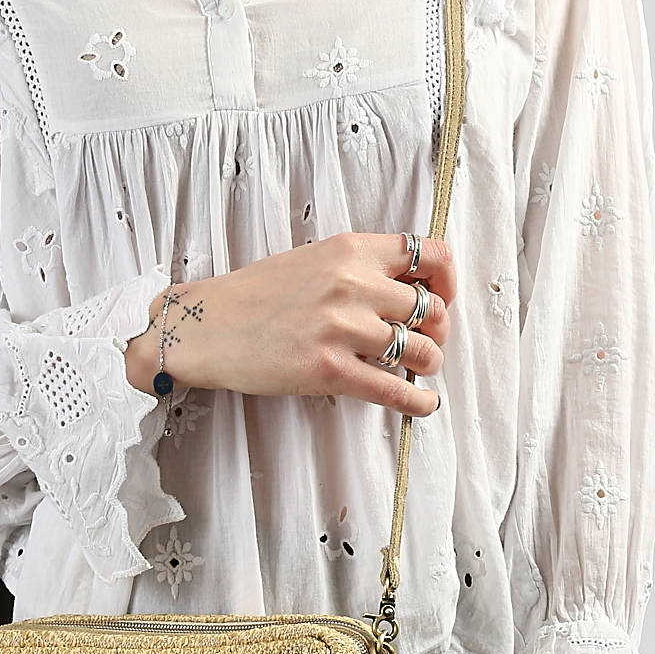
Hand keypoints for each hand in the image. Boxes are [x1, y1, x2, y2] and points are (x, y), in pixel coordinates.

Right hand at [124, 230, 454, 418]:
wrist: (206, 326)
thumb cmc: (256, 295)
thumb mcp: (313, 259)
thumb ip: (360, 267)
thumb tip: (408, 290)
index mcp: (351, 249)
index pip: (429, 253)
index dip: (448, 280)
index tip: (443, 297)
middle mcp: (353, 283)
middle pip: (432, 309)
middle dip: (438, 332)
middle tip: (426, 343)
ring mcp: (342, 327)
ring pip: (422, 351)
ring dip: (429, 365)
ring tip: (418, 371)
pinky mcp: (329, 369)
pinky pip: (395, 390)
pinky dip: (419, 401)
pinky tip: (424, 404)